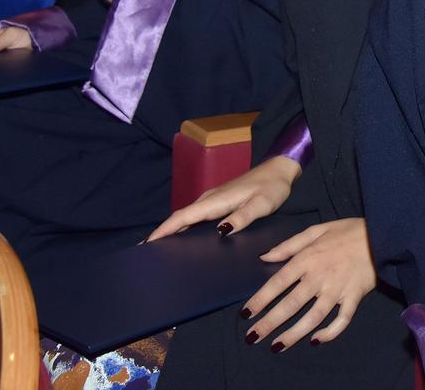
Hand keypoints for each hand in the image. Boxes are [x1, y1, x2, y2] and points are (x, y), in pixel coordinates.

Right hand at [146, 154, 299, 241]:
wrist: (279, 170)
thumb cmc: (272, 187)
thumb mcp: (262, 204)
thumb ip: (243, 217)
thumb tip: (220, 231)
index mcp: (216, 200)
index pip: (183, 217)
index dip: (164, 230)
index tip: (146, 244)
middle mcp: (209, 199)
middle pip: (179, 218)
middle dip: (161, 234)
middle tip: (145, 255)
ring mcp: (212, 199)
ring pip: (186, 217)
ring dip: (170, 231)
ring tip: (157, 251)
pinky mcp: (217, 202)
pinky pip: (194, 216)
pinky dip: (183, 227)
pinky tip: (181, 239)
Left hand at [245, 218, 376, 348]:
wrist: (382, 233)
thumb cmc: (348, 231)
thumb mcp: (316, 230)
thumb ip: (289, 245)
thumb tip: (265, 257)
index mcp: (308, 258)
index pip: (278, 282)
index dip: (261, 299)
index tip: (246, 313)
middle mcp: (319, 276)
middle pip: (291, 304)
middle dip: (269, 322)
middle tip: (252, 337)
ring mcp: (338, 289)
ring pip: (312, 317)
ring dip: (293, 334)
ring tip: (277, 346)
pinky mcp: (354, 298)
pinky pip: (341, 320)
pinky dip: (330, 332)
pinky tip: (316, 340)